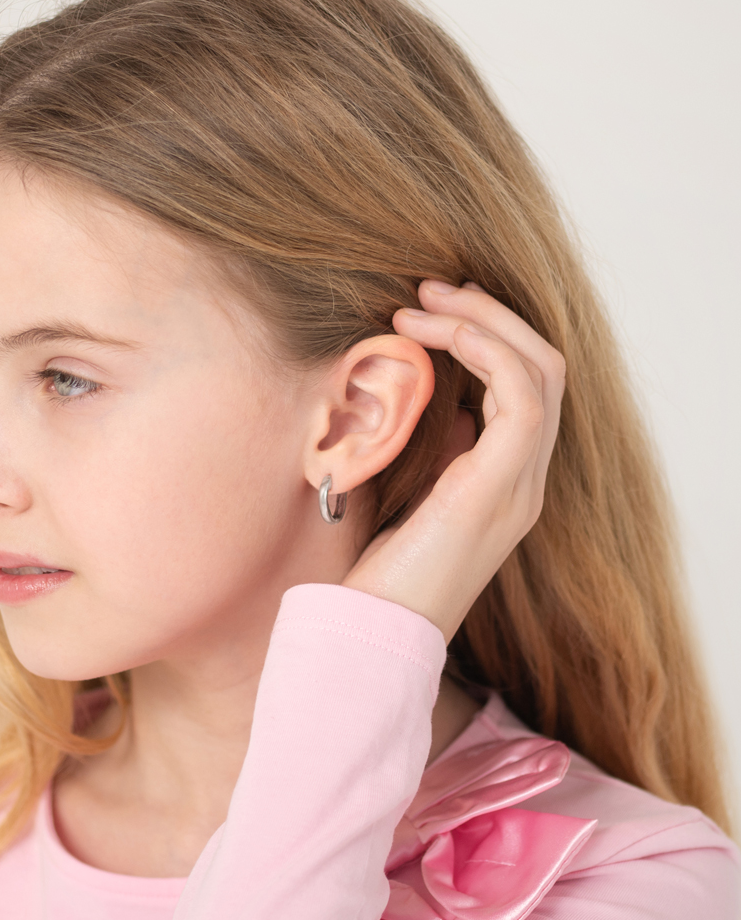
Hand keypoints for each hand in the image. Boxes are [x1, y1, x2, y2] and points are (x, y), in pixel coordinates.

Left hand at [341, 279, 565, 644]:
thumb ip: (441, 456)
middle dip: (488, 315)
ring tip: (421, 303)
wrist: (375, 632)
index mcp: (505, 481)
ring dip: (482, 323)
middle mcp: (524, 480)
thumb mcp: (412, 498)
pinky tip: (434, 338)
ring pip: (540, 371)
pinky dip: (485, 352)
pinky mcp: (497, 490)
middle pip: (543, 366)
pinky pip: (521, 397)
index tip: (430, 311)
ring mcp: (518, 486)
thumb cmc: (379, 570)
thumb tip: (449, 410)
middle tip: (429, 287)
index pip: (527, 387)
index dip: (488, 336)